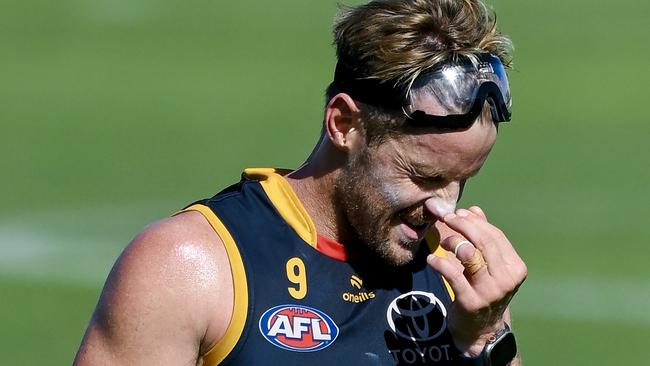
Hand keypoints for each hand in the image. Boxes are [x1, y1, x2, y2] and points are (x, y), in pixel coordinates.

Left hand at [427, 206, 526, 355]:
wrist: (480, 330)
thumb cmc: (483, 290)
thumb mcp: (487, 265)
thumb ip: (482, 237)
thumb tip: (474, 210)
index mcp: (516, 268)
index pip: (495, 236)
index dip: (475, 222)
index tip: (459, 213)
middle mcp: (507, 279)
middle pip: (484, 242)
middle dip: (463, 226)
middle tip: (447, 218)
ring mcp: (490, 291)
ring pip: (470, 254)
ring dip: (453, 242)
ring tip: (442, 241)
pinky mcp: (471, 301)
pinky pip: (453, 274)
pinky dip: (439, 263)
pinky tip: (431, 260)